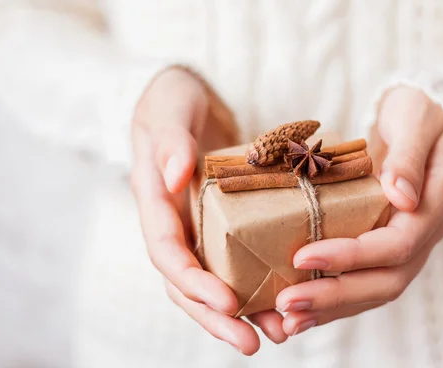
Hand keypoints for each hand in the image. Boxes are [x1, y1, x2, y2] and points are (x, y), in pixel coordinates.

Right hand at [131, 67, 286, 353]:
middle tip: (254, 343)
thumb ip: (169, 140)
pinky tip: (286, 299)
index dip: (193, 282)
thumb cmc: (172, 99)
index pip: (167, 252)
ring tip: (279, 333)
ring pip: (215, 280)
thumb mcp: (168, 108)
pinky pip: (238, 259)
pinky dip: (258, 282)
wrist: (188, 99)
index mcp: (156, 201)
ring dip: (243, 312)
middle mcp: (176, 222)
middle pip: (189, 283)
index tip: (226, 302)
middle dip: (217, 316)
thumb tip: (175, 176)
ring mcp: (200, 225)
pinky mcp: (224, 222)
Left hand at [276, 87, 442, 335]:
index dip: (351, 255)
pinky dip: (335, 299)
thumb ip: (408, 157)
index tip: (303, 256)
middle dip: (335, 296)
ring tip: (287, 320)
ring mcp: (410, 244)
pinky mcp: (389, 246)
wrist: (428, 120)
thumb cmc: (420, 114)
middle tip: (286, 304)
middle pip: (386, 281)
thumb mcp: (416, 121)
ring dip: (332, 308)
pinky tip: (303, 309)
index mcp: (436, 203)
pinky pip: (366, 280)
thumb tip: (401, 197)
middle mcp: (425, 233)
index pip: (397, 244)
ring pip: (375, 290)